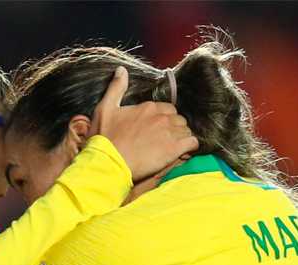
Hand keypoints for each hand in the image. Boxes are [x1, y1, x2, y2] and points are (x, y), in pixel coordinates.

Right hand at [89, 66, 198, 180]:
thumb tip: (122, 70)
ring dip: (181, 138)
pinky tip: (182, 153)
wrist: (107, 162)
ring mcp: (169, 132)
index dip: (163, 119)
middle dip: (174, 128)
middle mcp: (161, 117)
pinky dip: (190, 147)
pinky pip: (193, 143)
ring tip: (172, 148)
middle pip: (178, 119)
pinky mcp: (174, 148)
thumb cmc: (104, 139)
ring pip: (186, 130)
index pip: (167, 109)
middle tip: (164, 140)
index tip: (156, 129)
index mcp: (148, 107)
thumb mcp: (105, 108)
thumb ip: (116, 88)